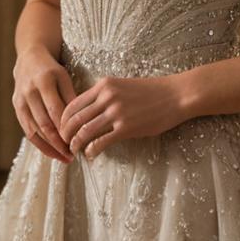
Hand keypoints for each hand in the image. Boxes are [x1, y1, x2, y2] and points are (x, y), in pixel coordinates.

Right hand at [12, 47, 77, 162]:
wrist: (29, 58)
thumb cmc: (52, 69)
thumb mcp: (65, 77)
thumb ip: (71, 97)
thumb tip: (82, 122)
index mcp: (44, 80)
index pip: (56, 111)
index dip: (67, 128)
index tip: (79, 141)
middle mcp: (29, 91)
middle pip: (44, 124)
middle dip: (59, 143)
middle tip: (72, 155)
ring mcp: (20, 100)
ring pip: (34, 131)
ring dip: (49, 147)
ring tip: (64, 157)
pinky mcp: (16, 107)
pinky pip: (27, 130)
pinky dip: (39, 144)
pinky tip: (51, 152)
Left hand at [58, 76, 186, 159]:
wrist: (176, 95)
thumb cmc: (153, 91)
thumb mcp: (124, 85)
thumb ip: (106, 95)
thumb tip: (91, 110)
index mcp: (104, 85)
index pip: (73, 103)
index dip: (63, 119)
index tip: (63, 129)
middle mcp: (106, 97)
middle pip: (74, 118)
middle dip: (65, 134)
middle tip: (64, 144)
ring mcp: (116, 112)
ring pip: (84, 131)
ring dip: (75, 144)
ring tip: (74, 151)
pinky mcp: (126, 127)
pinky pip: (100, 142)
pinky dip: (92, 151)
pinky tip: (91, 155)